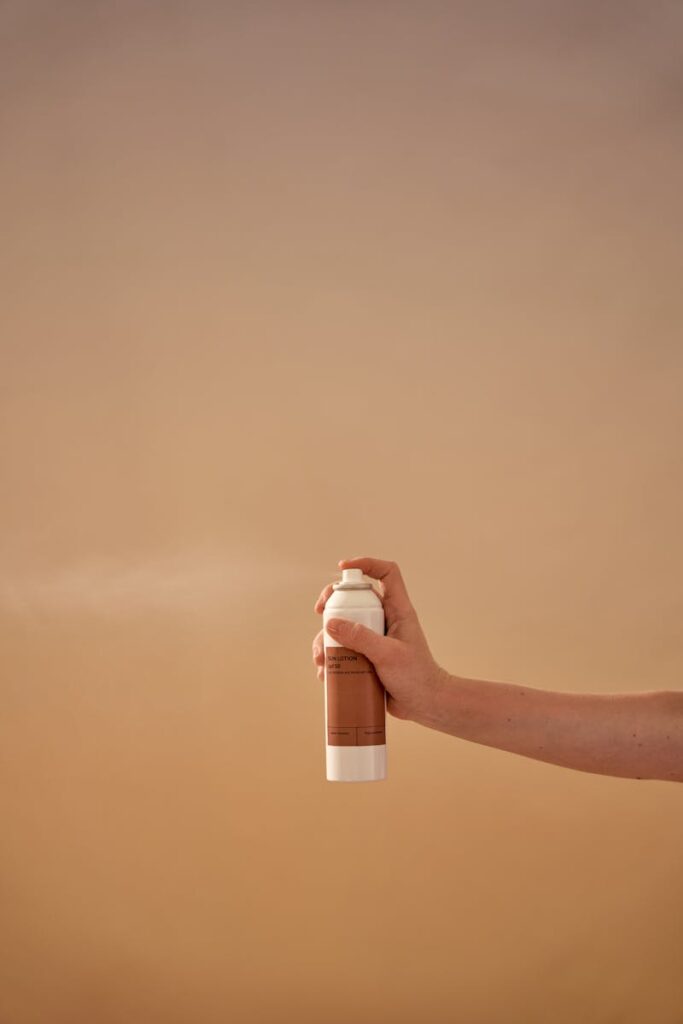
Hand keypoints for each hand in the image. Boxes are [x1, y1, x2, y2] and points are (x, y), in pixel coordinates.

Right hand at [311, 556, 448, 723]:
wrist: (425, 705)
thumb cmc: (416, 677)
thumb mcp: (388, 655)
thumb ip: (361, 638)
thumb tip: (331, 622)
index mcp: (398, 610)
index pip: (387, 573)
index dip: (367, 563)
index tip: (343, 568)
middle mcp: (385, 619)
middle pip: (355, 597)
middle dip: (333, 603)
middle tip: (320, 613)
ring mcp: (374, 637)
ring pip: (343, 625)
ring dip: (327, 637)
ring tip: (321, 658)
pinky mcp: (366, 656)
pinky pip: (344, 648)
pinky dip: (331, 657)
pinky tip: (325, 673)